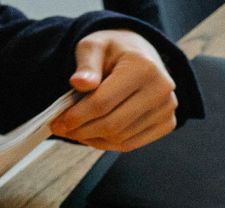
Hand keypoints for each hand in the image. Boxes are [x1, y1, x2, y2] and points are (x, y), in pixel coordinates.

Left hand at [52, 30, 178, 151]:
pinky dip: (108, 144)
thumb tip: (79, 83)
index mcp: (143, 67)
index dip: (76, 116)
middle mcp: (160, 90)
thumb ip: (86, 64)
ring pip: (121, 138)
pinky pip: (131, 144)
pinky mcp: (167, 124)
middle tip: (62, 130)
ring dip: (93, 139)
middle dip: (82, 130)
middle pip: (113, 124)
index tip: (57, 122)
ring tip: (75, 131)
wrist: (141, 54)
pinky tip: (93, 135)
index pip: (103, 102)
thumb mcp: (94, 46)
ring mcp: (167, 109)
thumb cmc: (114, 50)